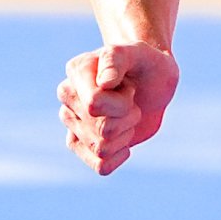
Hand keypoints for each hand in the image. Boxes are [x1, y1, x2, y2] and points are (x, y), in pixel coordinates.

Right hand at [60, 38, 177, 174]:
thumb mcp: (141, 53)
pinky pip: (100, 166)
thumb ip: (119, 59)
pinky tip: (124, 138)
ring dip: (125, 134)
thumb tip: (104, 83)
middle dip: (128, 118)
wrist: (152, 82)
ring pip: (101, 149)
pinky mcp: (81, 144)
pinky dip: (119, 155)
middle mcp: (68, 97)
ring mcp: (72, 122)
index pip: (94, 105)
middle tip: (132, 101)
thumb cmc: (147, 64)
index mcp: (76, 71)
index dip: (122, 102)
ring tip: (127, 114)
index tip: (129, 86)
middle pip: (102, 130)